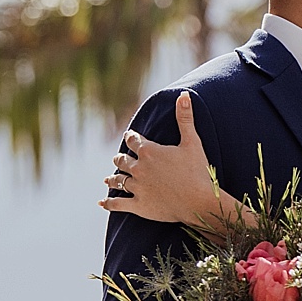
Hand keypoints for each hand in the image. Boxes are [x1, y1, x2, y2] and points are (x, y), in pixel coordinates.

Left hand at [100, 92, 220, 224]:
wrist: (199, 202)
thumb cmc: (198, 171)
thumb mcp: (192, 142)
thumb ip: (185, 118)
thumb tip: (183, 95)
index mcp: (149, 151)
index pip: (133, 140)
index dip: (131, 137)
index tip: (129, 136)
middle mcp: (138, 168)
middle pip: (122, 160)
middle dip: (120, 158)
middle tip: (119, 158)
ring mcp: (137, 187)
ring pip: (118, 180)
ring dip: (112, 179)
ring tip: (108, 179)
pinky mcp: (138, 206)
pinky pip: (118, 204)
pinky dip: (109, 202)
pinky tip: (102, 202)